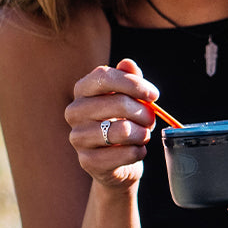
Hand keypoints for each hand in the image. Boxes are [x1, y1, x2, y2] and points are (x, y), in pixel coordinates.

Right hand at [65, 58, 158, 187]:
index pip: (104, 76)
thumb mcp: (128, 98)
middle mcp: (74, 112)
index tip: (154, 95)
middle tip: (151, 120)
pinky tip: (137, 151)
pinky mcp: (87, 161)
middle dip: (143, 112)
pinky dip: (138, 152)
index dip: (133, 83)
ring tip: (143, 135)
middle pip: (118, 103)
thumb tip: (128, 64)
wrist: (115, 162)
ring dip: (142, 133)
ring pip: (123, 130)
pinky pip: (125, 153)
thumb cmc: (123, 123)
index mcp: (82, 90)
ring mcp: (78, 137)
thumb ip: (129, 79)